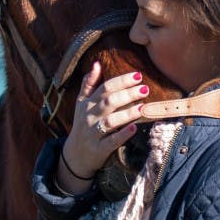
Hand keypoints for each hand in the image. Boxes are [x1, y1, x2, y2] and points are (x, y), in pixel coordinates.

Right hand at [56, 62, 148, 193]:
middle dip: (127, 94)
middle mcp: (89, 116)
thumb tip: (97, 63)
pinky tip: (134, 128)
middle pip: (108, 102)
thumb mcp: (81, 103)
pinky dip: (122, 135)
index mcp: (87, 103)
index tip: (138, 75)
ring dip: (127, 114)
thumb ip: (88, 83)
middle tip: (145, 89)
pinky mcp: (99, 149)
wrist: (74, 155)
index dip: (121, 81)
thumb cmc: (83, 124)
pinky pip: (111, 141)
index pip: (104, 88)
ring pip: (110, 121)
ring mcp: (93, 133)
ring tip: (142, 107)